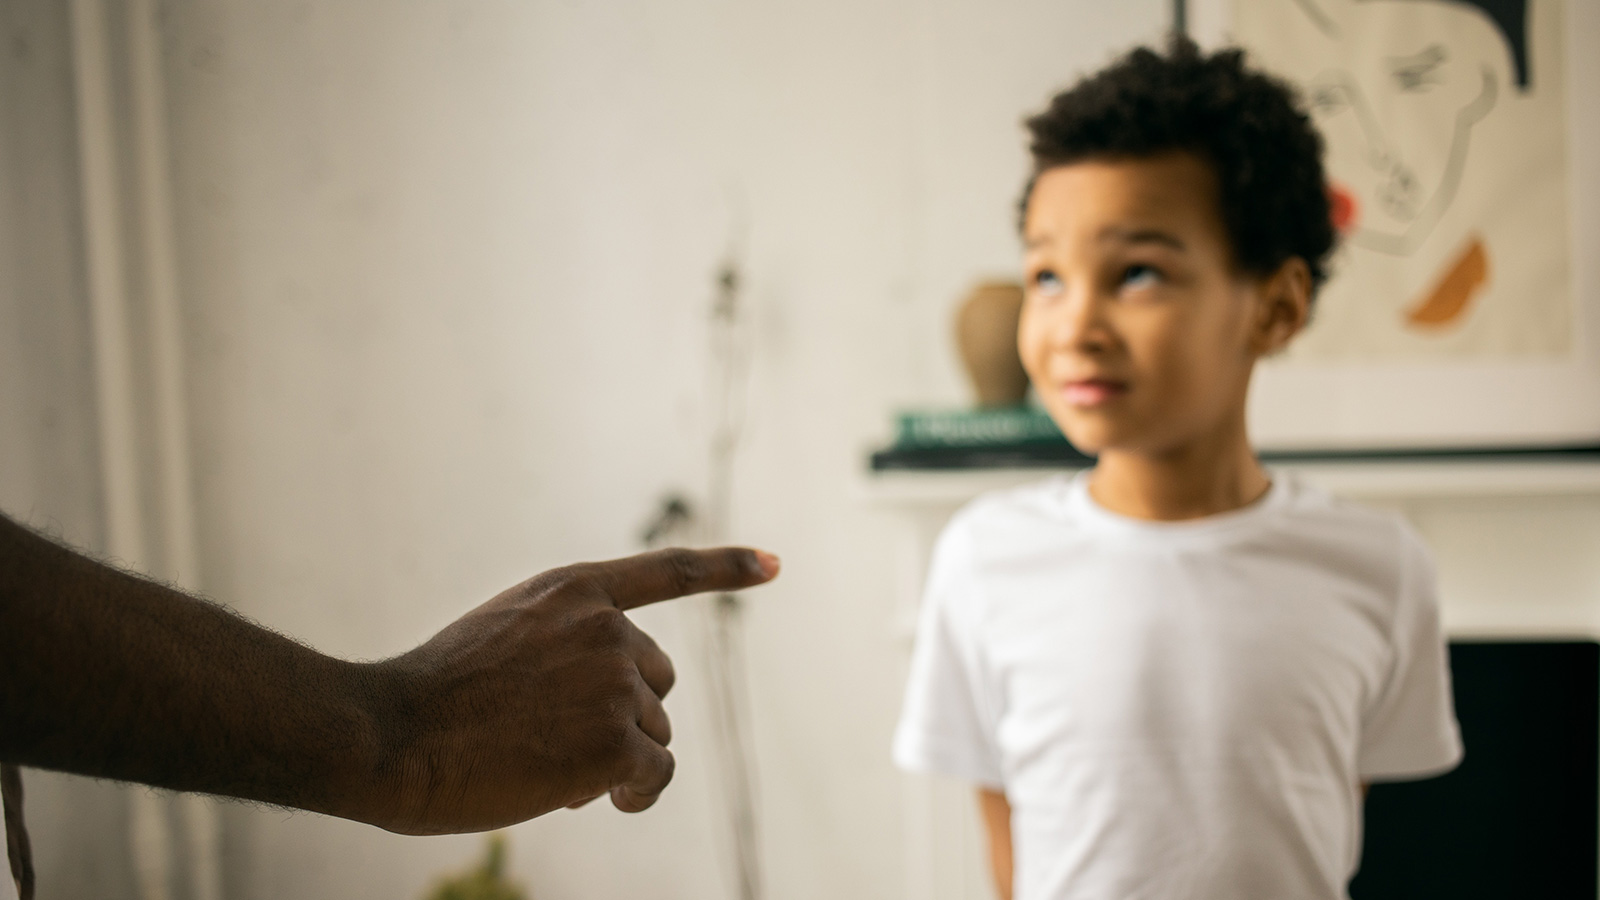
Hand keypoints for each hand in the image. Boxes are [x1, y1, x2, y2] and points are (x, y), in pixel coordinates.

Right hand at [361, 546, 779, 834]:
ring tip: (548, 767)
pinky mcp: (614, 741)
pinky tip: (595, 799)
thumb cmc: (432, 696)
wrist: (391, 734)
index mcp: (573, 589)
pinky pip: (653, 775)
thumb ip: (565, 646)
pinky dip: (635, 795)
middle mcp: (604, 626)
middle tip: (555, 739)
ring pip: (653, 733)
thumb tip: (627, 716)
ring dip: (617, 759)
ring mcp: (612, 682)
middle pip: (656, 682)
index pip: (667, 571)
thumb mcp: (503, 636)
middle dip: (622, 715)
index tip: (775, 562)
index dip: (727, 567)